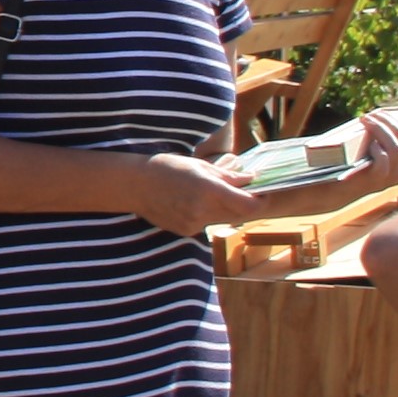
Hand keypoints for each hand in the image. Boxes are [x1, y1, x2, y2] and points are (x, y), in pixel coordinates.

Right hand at [133, 152, 269, 239]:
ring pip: (223, 220)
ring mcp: (194, 224)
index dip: (261, 200)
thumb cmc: (166, 168)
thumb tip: (251, 179)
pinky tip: (191, 202)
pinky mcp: (185, 231)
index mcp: (209, 190)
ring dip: (225, 209)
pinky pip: (206, 224)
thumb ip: (228, 176)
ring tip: (210, 193)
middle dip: (244, 204)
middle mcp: (203, 210)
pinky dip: (207, 214)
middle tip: (243, 191)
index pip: (249, 205)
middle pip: (239, 215)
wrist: (134, 184)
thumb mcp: (200, 166)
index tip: (263, 192)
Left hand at [349, 104, 397, 185]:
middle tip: (373, 113)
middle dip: (388, 120)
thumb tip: (387, 115)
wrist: (343, 188)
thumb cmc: (359, 164)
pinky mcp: (379, 179)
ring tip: (366, 119)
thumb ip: (388, 139)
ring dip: (380, 128)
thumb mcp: (379, 151)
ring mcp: (394, 177)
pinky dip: (377, 149)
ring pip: (395, 146)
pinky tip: (369, 144)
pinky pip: (384, 159)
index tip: (392, 115)